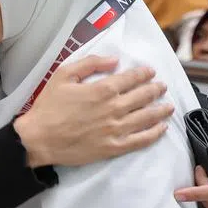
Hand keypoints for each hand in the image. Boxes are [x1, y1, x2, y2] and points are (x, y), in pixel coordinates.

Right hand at [13, 55, 171, 167]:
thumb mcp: (63, 75)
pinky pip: (141, 140)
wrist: (38, 139)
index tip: (150, 72)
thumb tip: (114, 60)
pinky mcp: (113, 147)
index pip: (132, 78)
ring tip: (169, 106)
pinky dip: (155, 133)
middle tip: (161, 87)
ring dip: (161, 110)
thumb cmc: (48, 107)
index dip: (144, 73)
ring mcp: (116, 129)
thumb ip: (90, 63)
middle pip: (144, 96)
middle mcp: (114, 108)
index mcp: (102, 90)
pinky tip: (162, 128)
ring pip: (147, 117)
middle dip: (156, 89)